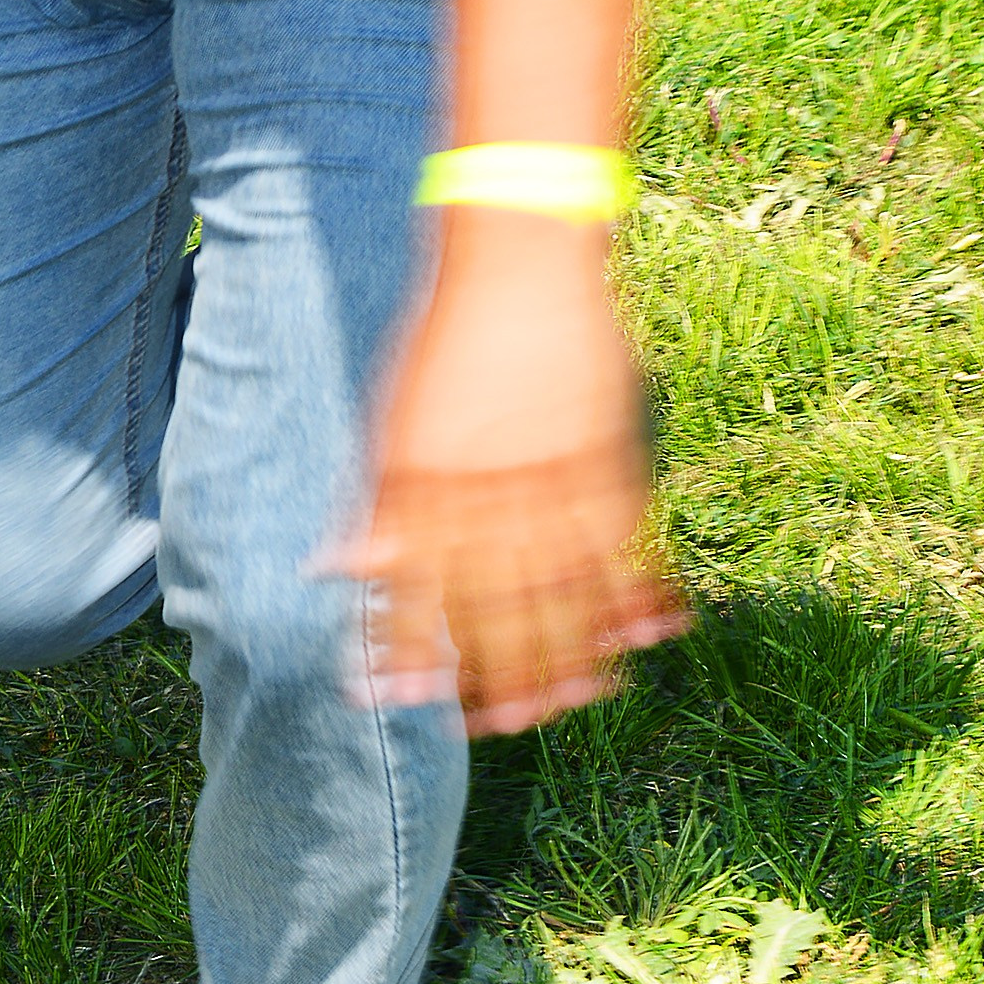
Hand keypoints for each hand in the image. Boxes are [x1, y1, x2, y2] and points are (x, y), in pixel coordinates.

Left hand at [334, 208, 682, 734]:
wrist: (515, 256)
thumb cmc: (443, 336)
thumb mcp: (392, 418)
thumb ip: (375, 502)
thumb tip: (336, 571)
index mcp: (425, 480)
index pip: (416, 588)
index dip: (412, 650)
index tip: (410, 701)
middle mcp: (488, 488)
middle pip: (494, 605)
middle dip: (498, 672)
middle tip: (503, 727)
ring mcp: (553, 474)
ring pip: (563, 588)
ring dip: (571, 650)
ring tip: (575, 702)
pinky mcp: (605, 452)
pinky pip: (623, 541)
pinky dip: (636, 589)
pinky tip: (647, 634)